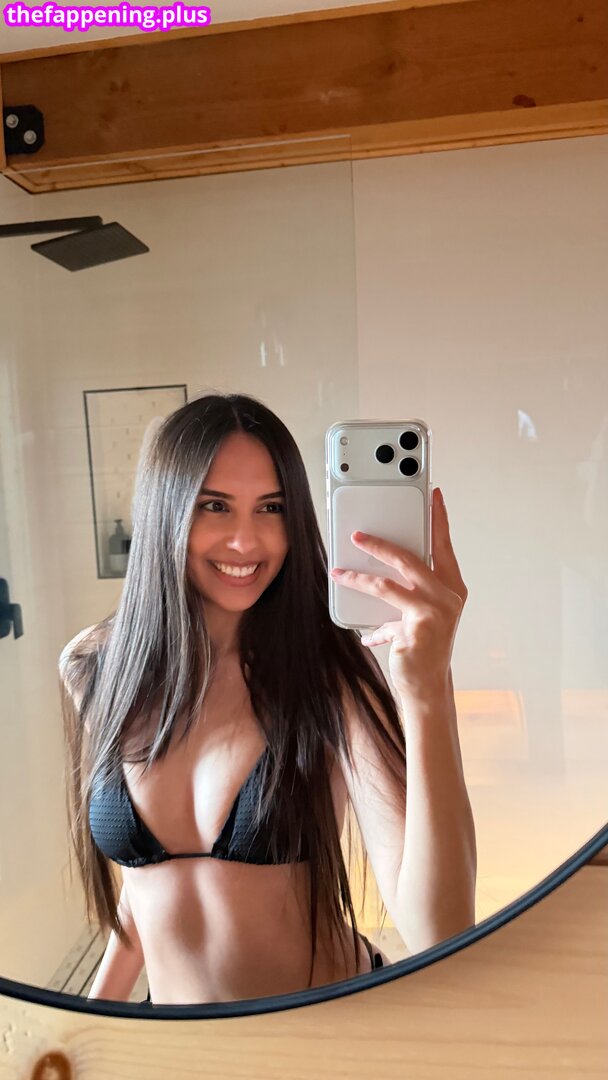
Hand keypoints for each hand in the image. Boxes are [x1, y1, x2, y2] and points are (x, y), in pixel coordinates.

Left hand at [329, 487, 467, 698]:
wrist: (428, 685)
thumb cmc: (423, 647)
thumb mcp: (419, 613)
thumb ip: (408, 591)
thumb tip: (378, 571)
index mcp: (452, 586)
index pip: (443, 545)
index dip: (438, 518)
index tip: (433, 494)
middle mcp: (447, 595)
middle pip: (409, 558)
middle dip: (380, 544)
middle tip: (357, 536)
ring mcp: (434, 611)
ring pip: (387, 583)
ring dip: (358, 578)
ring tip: (339, 573)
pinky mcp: (416, 628)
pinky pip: (381, 614)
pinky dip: (370, 624)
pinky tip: (366, 636)